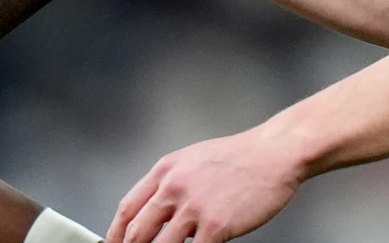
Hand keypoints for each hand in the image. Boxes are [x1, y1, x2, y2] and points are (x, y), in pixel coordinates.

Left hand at [107, 127, 302, 242]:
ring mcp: (193, 207)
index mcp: (165, 170)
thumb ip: (172, 184)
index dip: (116, 234)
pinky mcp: (215, 226)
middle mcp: (174, 187)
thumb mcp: (193, 160)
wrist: (272, 154)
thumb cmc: (239, 158)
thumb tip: (158, 213)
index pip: (128, 209)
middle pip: (137, 232)